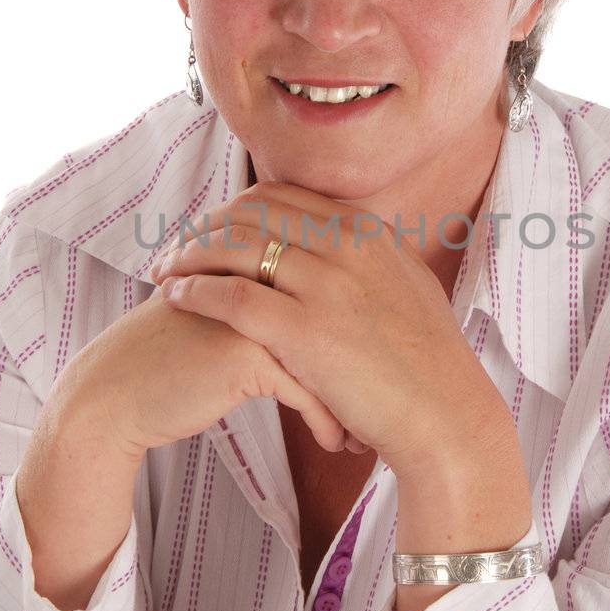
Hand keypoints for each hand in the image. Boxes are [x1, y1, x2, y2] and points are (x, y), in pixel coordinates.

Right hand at [50, 279, 353, 459]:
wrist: (118, 392)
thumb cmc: (177, 361)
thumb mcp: (232, 321)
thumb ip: (276, 308)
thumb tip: (338, 331)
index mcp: (268, 258)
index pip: (340, 292)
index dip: (363, 339)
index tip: (379, 378)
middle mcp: (266, 275)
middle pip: (345, 322)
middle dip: (369, 373)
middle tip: (382, 410)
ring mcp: (259, 309)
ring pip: (334, 357)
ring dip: (353, 402)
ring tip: (362, 433)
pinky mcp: (246, 352)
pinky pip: (309, 390)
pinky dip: (327, 421)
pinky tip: (335, 444)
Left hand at [149, 180, 495, 470]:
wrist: (445, 413)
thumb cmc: (428, 364)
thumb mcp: (408, 286)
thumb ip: (371, 259)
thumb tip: (347, 242)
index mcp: (368, 232)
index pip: (282, 197)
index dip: (235, 209)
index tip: (209, 228)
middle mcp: (346, 246)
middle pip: (251, 212)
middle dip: (204, 225)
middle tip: (175, 248)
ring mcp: (327, 285)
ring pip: (235, 246)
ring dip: (189, 254)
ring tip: (163, 271)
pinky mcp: (306, 330)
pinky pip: (234, 295)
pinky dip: (197, 290)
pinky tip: (178, 298)